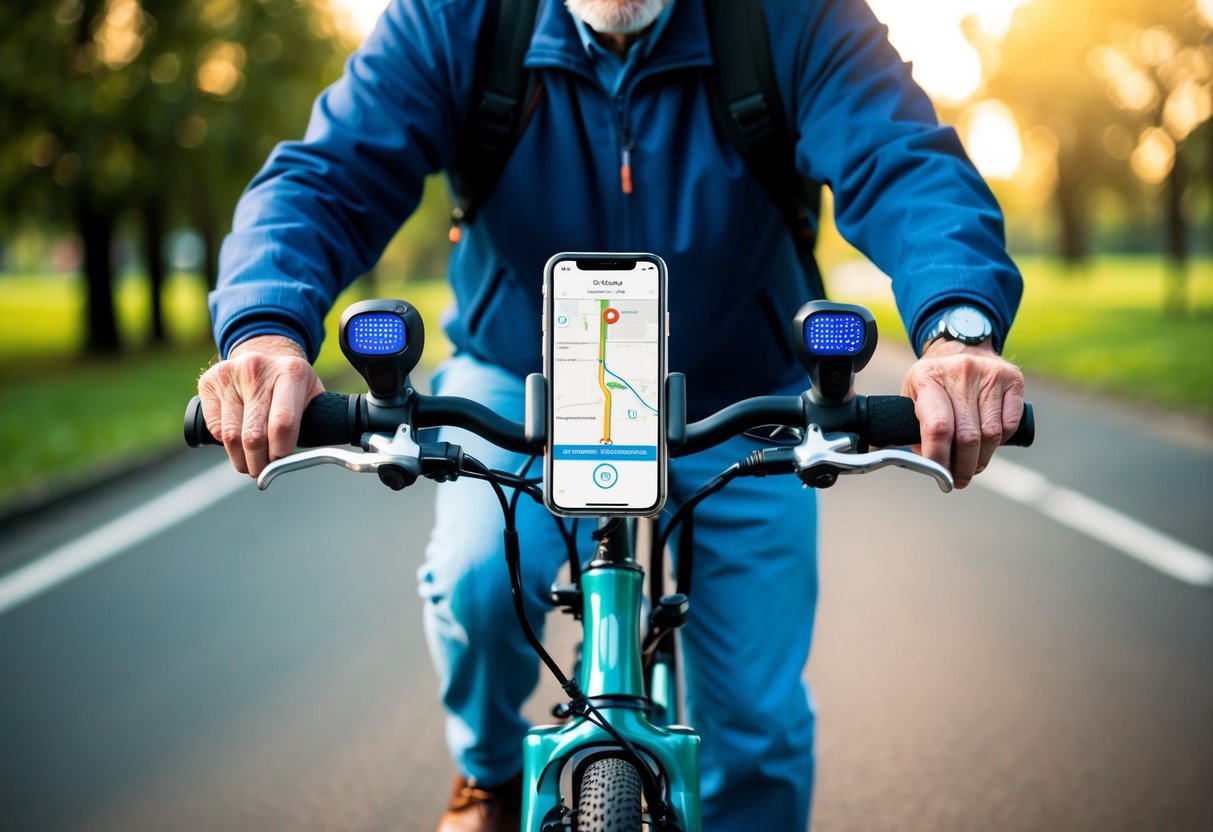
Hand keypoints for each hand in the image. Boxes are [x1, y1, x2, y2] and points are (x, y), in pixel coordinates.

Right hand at [197, 335, 325, 477]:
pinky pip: (215, 428)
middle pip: (254, 435)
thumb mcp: (312, 395)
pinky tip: (237, 441)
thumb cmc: (291, 384)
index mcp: (291, 372)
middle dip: (259, 463)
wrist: (266, 354)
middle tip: (263, 471)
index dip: (280, 452)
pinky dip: (226, 443)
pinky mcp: (209, 382)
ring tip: (249, 463)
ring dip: (241, 459)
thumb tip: (295, 463)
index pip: (282, 423)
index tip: (280, 463)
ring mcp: (230, 374)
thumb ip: (313, 424)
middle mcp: (257, 369)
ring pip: (231, 436)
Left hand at [900, 339, 1024, 488]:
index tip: (940, 476)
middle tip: (958, 480)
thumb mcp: (912, 395)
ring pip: (991, 434)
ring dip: (981, 460)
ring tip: (972, 467)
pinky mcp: (1012, 379)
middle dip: (962, 467)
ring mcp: (989, 374)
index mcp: (928, 378)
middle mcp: (960, 373)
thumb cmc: (934, 381)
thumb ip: (908, 427)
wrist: (963, 347)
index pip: (937, 427)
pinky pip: (1009, 424)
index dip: (939, 458)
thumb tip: (912, 462)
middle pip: (967, 437)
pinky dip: (1000, 442)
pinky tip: (988, 445)